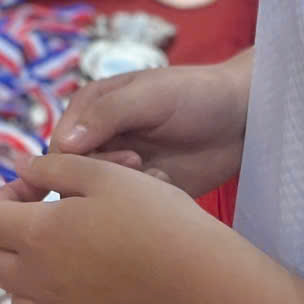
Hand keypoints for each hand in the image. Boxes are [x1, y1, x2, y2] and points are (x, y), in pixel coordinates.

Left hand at [0, 155, 235, 303]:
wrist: (200, 280)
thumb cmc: (155, 218)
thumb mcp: (103, 174)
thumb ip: (52, 167)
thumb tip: (18, 164)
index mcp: (36, 236)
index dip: (7, 195)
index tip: (40, 188)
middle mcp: (38, 282)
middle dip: (12, 237)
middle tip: (51, 219)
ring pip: (19, 301)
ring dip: (30, 276)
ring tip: (69, 254)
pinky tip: (81, 295)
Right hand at [46, 56, 251, 196]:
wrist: (243, 117)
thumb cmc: (195, 94)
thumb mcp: (150, 95)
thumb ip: (107, 114)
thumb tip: (63, 146)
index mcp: (91, 109)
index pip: (60, 148)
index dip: (78, 161)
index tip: (121, 158)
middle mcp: (100, 140)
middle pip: (76, 176)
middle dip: (104, 176)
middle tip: (139, 163)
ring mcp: (121, 168)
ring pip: (99, 196)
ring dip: (124, 190)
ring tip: (158, 174)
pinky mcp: (144, 192)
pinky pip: (126, 209)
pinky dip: (143, 204)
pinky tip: (169, 188)